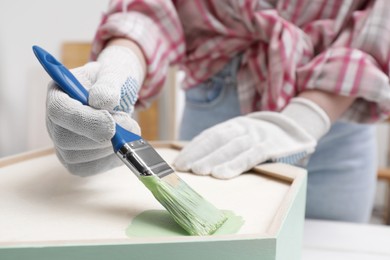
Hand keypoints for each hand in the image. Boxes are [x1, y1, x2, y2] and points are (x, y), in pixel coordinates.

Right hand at [46, 46, 144, 175]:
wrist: (118, 96)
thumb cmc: (112, 83)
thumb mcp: (114, 73)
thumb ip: (108, 83)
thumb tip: (101, 101)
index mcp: (58, 95)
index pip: (59, 111)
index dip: (85, 120)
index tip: (111, 121)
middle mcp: (54, 123)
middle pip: (66, 140)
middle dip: (103, 136)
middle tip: (129, 124)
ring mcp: (63, 145)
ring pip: (79, 158)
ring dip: (110, 147)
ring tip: (127, 128)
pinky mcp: (77, 162)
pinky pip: (90, 169)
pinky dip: (111, 159)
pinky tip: (122, 144)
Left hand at [174, 98, 329, 178]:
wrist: (293, 128)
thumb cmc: (259, 138)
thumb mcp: (241, 135)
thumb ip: (223, 145)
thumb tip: (194, 160)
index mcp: (232, 125)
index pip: (208, 136)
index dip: (193, 149)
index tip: (178, 162)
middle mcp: (242, 127)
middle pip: (216, 140)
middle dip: (199, 154)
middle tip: (184, 168)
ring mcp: (256, 136)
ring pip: (231, 147)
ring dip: (213, 159)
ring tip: (199, 171)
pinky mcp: (269, 147)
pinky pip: (250, 156)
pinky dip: (235, 164)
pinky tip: (222, 174)